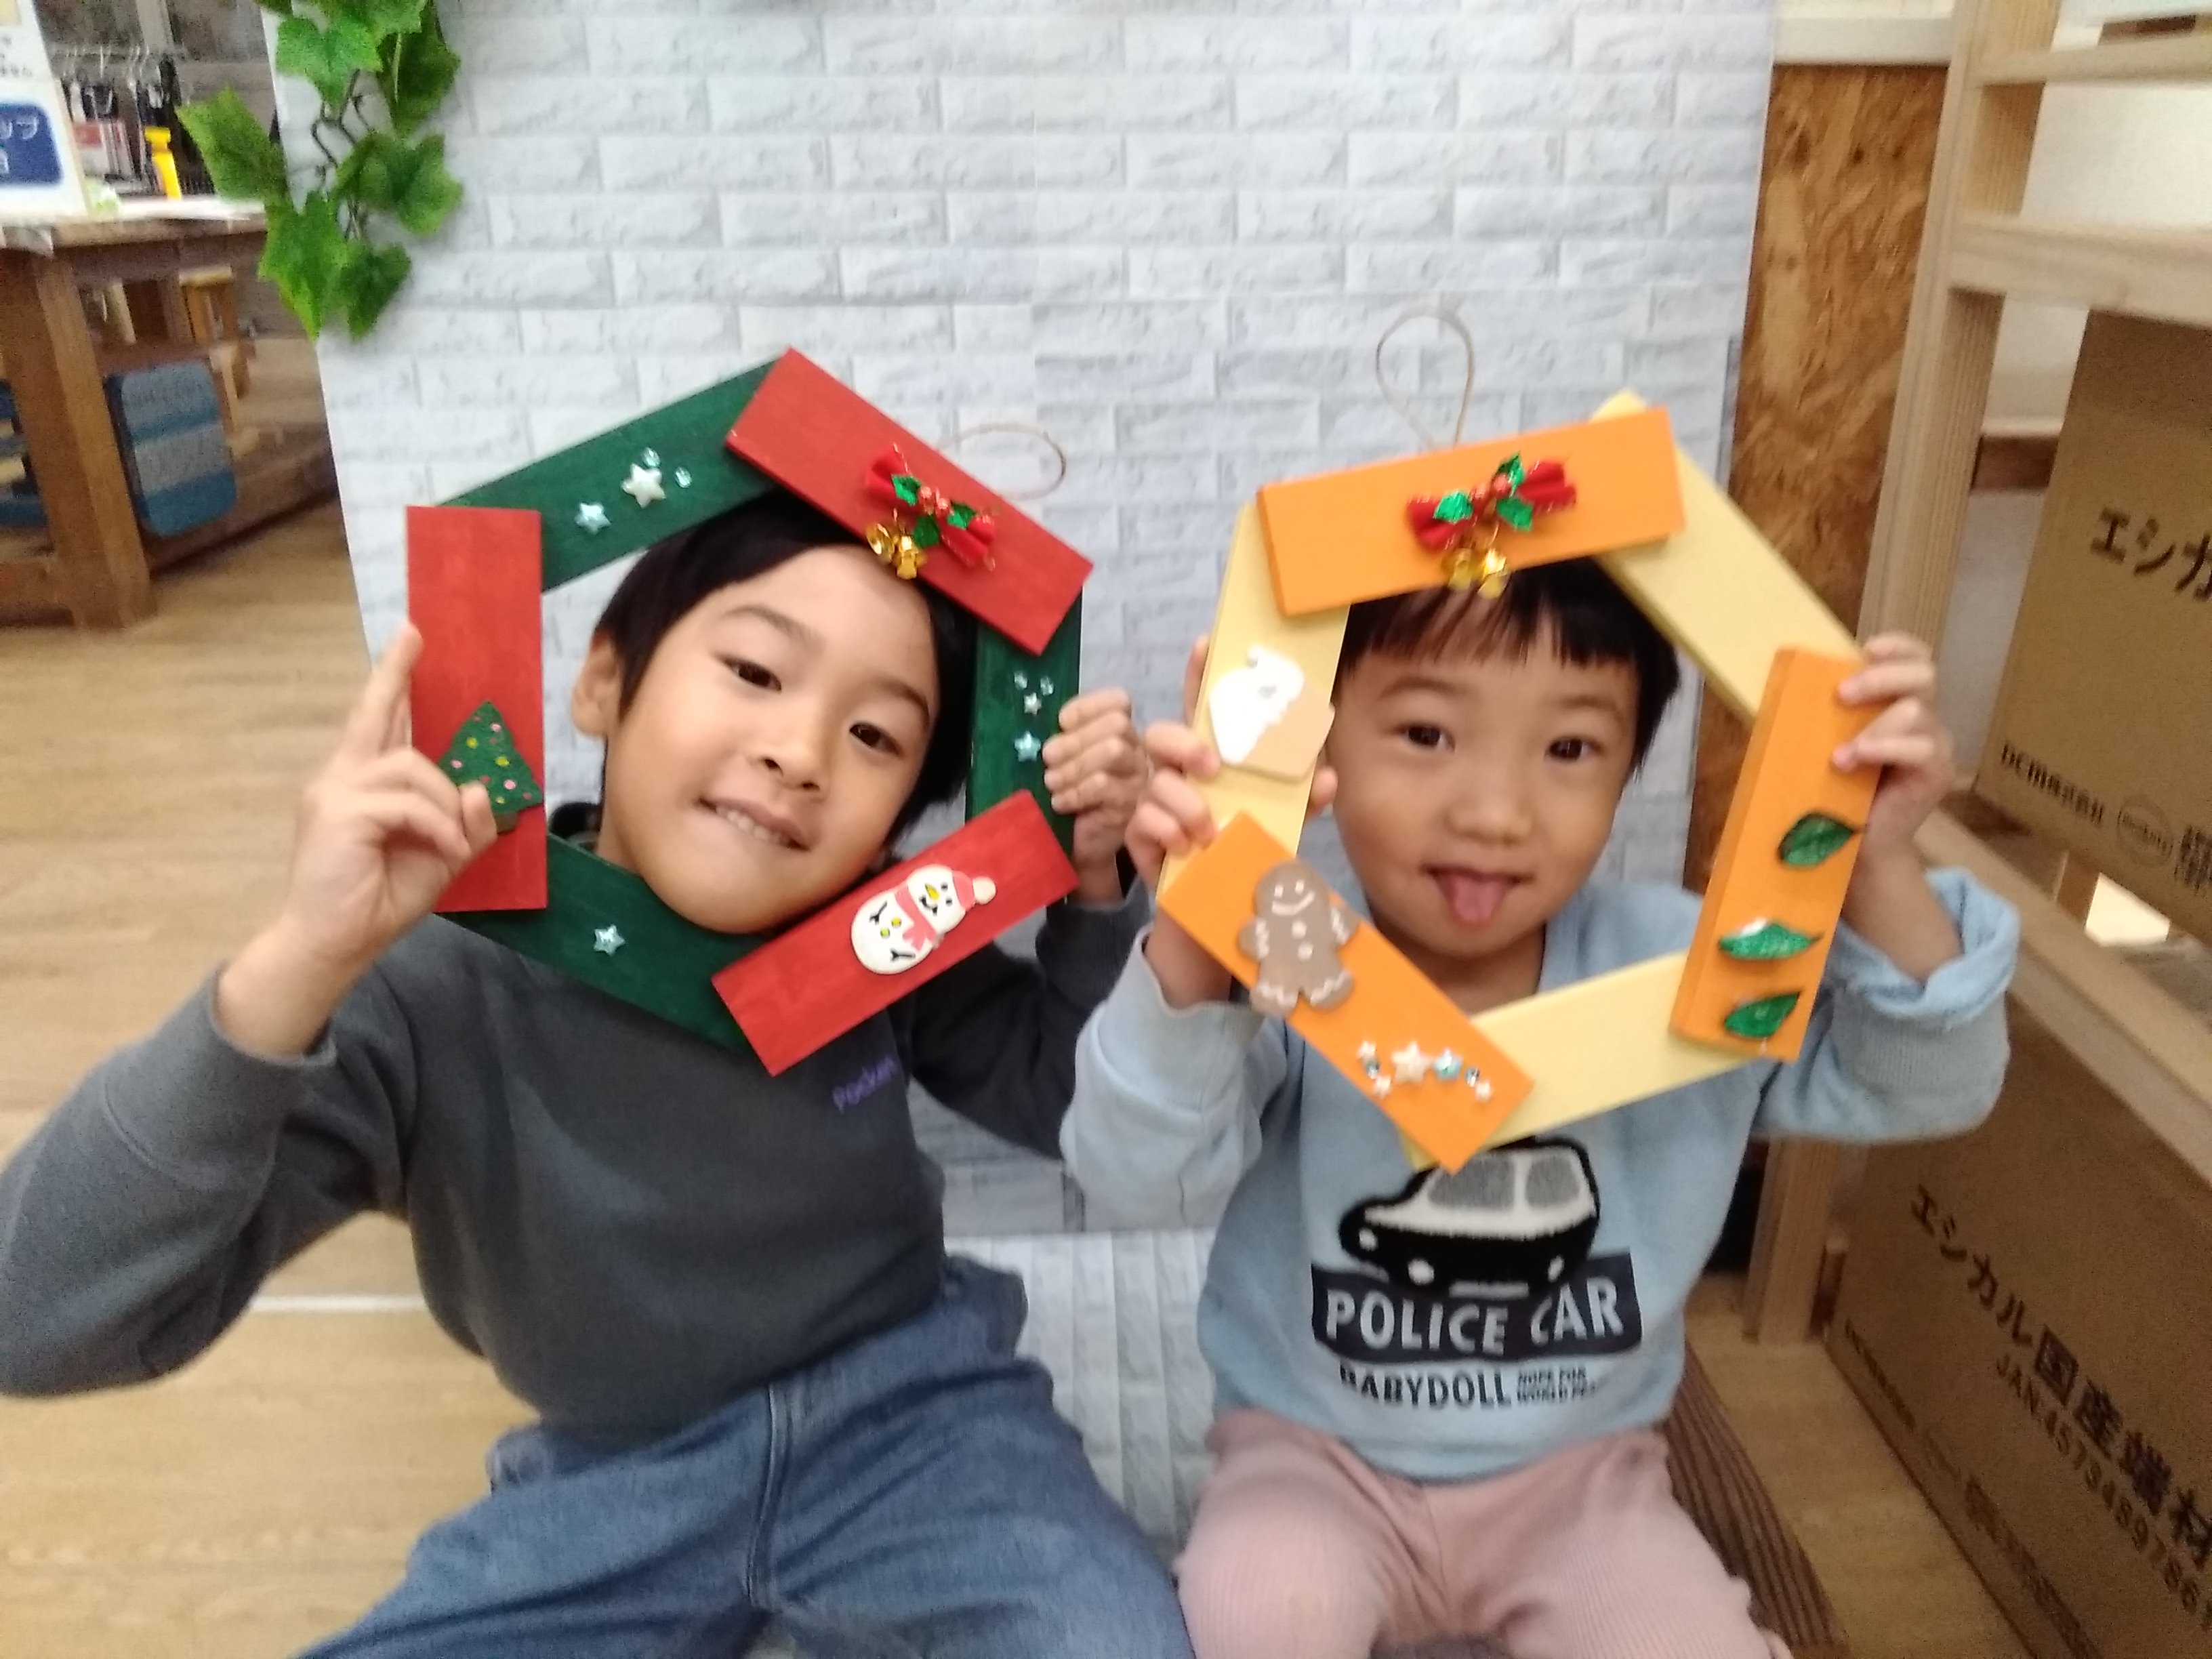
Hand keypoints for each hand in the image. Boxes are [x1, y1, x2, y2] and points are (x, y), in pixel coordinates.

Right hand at [217, 625, 498, 1053]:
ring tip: (452, 843)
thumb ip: (462, 824)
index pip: (378, 724)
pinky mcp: (339, 812)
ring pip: (411, 767)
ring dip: (445, 804)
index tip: (409, 641)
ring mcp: (333, 791)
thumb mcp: (438, 857)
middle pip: (375, 717)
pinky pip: (408, 803)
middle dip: (395, 674)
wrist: (333, 944)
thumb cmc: (377, 901)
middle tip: (414, 634)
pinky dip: (436, 826)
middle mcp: (339, 778)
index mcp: (358, 785)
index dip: (392, 683)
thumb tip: (479, 788)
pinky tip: (442, 851)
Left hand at [1043, 688, 1145, 901]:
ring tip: (1051, 782)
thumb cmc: (1069, 797)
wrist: (1079, 846)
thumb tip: (1045, 725)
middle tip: (1048, 758)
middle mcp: (1137, 752)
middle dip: (1076, 739)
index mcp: (1121, 733)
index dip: (1088, 707)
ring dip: (1074, 766)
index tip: (1061, 722)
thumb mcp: (1064, 760)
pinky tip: (1060, 802)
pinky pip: (1104, 785)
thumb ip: (1063, 738)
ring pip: (1113, 751)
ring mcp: (1139, 779)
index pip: (1118, 702)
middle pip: (1117, 725)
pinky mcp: (1133, 805)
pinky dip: (1075, 791)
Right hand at [1128, 637, 1338, 888]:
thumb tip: (1328, 778)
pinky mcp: (1140, 835)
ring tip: (1209, 831)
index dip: (1200, 673)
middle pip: (1161, 734)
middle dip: (1184, 744)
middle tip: (1211, 766)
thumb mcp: (1283, 821)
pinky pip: (1143, 821)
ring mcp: (1155, 801)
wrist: (1220, 904)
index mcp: (1210, 758)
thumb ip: (1306, 798)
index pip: (1201, 707)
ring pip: (1157, 783)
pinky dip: (1167, 832)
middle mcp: (1178, 773)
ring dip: (1186, 805)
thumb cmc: (1246, 847)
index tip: (1206, 644)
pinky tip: (1186, 847)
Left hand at [1834, 634, 1963, 978]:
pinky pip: (1921, 749)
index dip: (1898, 647)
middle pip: (1923, 675)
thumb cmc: (1832, 788)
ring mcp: (1933, 744)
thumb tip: (1763, 685)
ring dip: (1873, 727)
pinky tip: (1852, 762)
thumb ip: (1811, 714)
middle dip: (1882, 676)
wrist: (1852, 844)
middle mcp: (1923, 717)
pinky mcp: (1935, 773)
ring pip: (1917, 712)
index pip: (1914, 658)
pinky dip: (1884, 749)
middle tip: (1843, 693)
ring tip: (1840, 753)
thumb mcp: (1819, 743)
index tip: (1866, 648)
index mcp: (1896, 700)